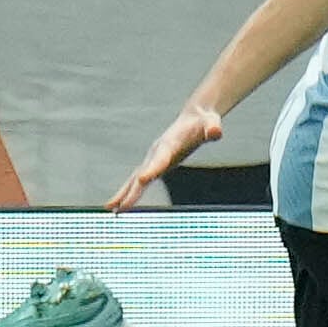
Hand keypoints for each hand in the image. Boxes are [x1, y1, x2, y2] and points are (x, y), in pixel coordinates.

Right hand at [107, 101, 225, 211]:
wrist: (194, 118)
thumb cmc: (204, 121)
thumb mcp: (212, 123)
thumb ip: (213, 128)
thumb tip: (215, 132)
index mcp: (170, 143)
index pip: (161, 157)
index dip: (153, 168)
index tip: (142, 180)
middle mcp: (157, 152)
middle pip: (143, 172)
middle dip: (133, 189)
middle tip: (122, 206)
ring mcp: (153, 158)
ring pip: (135, 178)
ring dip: (124, 193)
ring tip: (111, 208)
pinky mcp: (154, 164)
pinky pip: (138, 180)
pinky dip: (128, 192)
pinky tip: (119, 205)